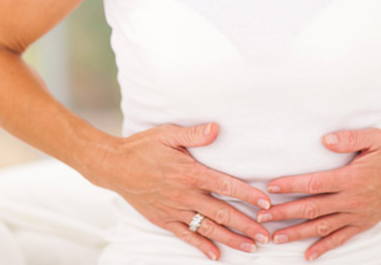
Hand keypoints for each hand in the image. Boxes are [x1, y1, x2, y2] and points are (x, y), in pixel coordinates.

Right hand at [96, 122, 272, 260]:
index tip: (266, 203)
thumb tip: (216, 128)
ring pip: (209, 228)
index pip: (226, 185)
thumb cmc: (143, 147)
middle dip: (247, 225)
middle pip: (222, 213)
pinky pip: (186, 236)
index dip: (248, 195)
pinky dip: (202, 246)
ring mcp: (175, 210)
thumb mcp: (168, 134)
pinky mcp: (164, 220)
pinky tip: (217, 255)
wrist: (114, 166)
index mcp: (191, 173)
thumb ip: (195, 134)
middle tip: (266, 235)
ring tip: (251, 247)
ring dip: (231, 238)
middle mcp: (185, 194)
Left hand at [257, 128, 380, 260]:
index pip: (314, 183)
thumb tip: (324, 140)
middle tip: (262, 216)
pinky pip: (341, 239)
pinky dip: (323, 248)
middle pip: (312, 209)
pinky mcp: (363, 224)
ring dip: (297, 233)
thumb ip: (348, 138)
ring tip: (276, 238)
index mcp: (352, 178)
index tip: (271, 188)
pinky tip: (308, 254)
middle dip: (284, 213)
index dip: (291, 185)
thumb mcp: (373, 138)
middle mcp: (352, 200)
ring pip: (322, 227)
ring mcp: (357, 215)